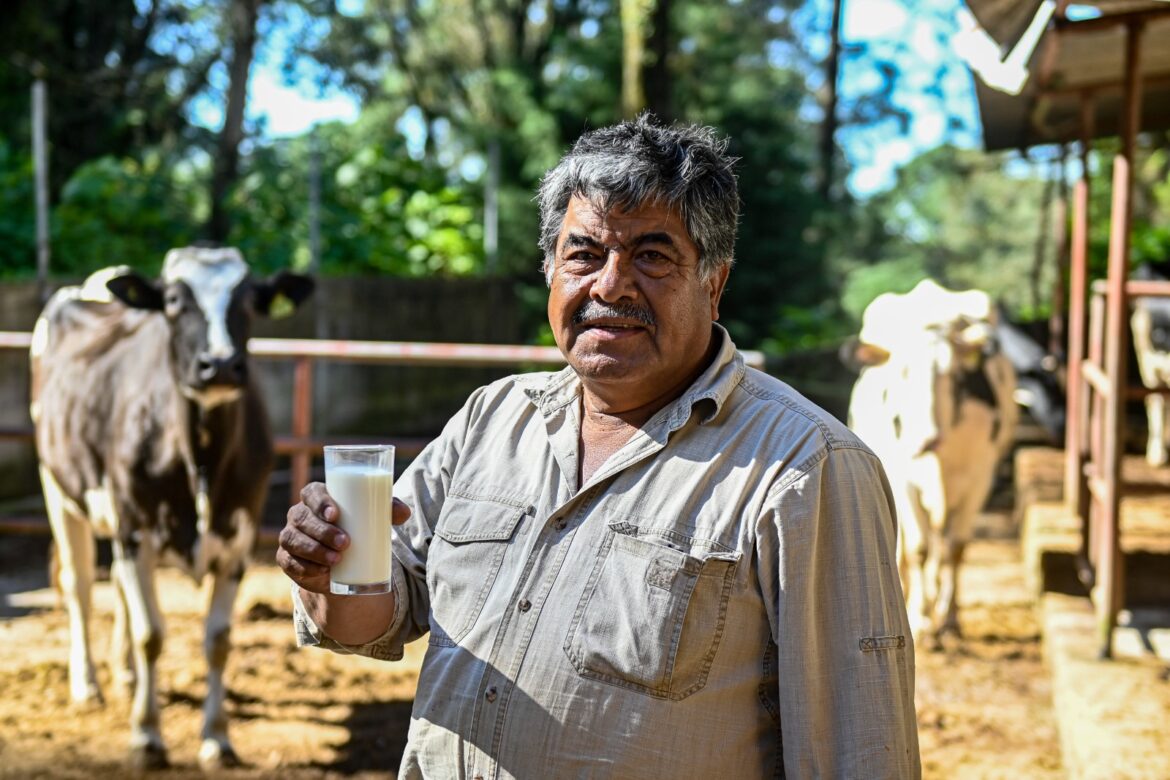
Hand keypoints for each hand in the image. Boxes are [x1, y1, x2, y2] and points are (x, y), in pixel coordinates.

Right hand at [276, 481, 411, 593]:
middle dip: (322, 531)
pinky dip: (305, 568)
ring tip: (337, 559)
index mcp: (316, 498)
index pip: (311, 492)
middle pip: (303, 518)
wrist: (344, 562)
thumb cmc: (358, 528)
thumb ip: (389, 511)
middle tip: (345, 542)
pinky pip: (289, 563)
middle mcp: (299, 515)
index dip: (320, 502)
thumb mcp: (373, 517)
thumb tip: (405, 513)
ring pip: (294, 540)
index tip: (335, 514)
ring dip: (314, 550)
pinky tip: (320, 571)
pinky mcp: (288, 560)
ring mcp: (291, 537)